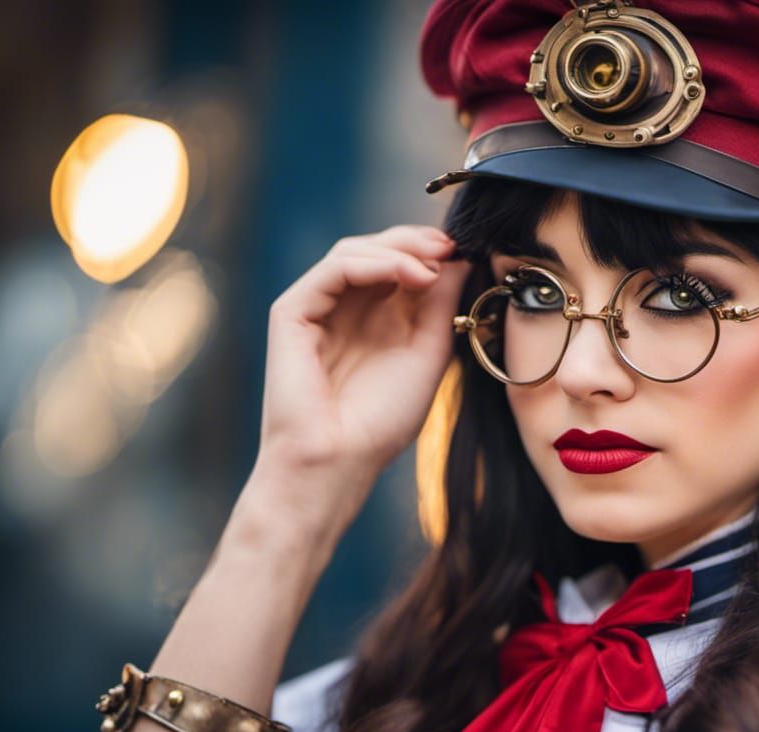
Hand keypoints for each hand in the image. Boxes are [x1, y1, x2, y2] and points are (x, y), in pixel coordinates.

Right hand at [258, 225, 470, 488]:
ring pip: (354, 252)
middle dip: (415, 242)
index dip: (430, 251)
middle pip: (376, 250)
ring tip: (431, 268)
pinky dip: (373, 263)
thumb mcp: (428, 355)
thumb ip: (440, 306)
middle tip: (451, 246)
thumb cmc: (380, 423)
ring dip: (399, 250)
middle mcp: (344, 309)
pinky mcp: (292, 313)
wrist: (338, 462)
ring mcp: (317, 309)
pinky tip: (408, 274)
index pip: (399, 264)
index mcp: (375, 319)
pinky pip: (333, 270)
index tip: (465, 252)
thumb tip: (459, 259)